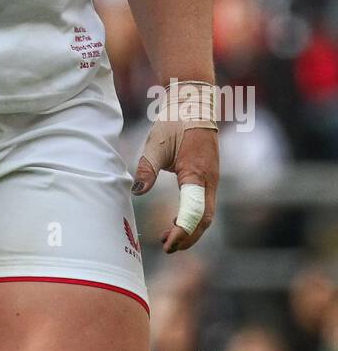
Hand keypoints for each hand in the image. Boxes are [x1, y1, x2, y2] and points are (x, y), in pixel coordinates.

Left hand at [132, 125, 218, 254]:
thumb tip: (138, 192)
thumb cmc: (174, 123)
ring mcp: (212, 179)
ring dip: (190, 229)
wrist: (193, 103)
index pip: (193, 213)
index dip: (182, 233)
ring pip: (207, 214)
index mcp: (196, 174)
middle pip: (204, 220)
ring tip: (168, 239)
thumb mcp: (156, 145)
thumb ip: (147, 169)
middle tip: (166, 247)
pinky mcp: (209, 177)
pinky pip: (205, 204)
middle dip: (187, 238)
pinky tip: (176, 220)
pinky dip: (193, 217)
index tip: (168, 244)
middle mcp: (209, 180)